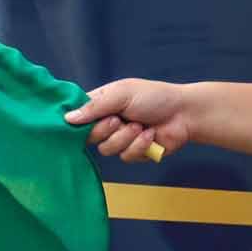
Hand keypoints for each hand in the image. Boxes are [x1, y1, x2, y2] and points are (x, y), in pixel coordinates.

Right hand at [65, 78, 194, 164]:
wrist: (184, 114)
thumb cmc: (154, 97)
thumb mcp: (122, 94)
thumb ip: (94, 107)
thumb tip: (67, 119)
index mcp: (101, 104)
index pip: (77, 116)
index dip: (76, 122)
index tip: (79, 124)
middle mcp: (107, 123)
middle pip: (89, 137)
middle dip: (105, 130)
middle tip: (119, 119)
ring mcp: (120, 139)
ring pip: (107, 149)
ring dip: (125, 138)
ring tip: (140, 126)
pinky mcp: (134, 153)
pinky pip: (125, 157)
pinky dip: (139, 145)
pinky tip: (150, 135)